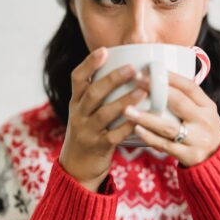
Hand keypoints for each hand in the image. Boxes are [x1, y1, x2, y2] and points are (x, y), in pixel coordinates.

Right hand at [59, 47, 146, 191]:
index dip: (89, 64)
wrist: (77, 168)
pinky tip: (141, 118)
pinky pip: (114, 135)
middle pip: (92, 93)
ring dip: (124, 100)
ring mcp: (87, 132)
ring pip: (104, 113)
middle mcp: (79, 115)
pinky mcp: (98, 147)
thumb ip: (100, 94)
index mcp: (76, 103)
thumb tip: (124, 69)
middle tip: (132, 68)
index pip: (77, 79)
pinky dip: (128, 126)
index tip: (104, 50)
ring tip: (142, 90)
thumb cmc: (89, 133)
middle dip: (112, 79)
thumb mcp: (86, 112)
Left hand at [123, 72, 219, 166]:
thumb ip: (186, 99)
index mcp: (208, 106)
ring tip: (128, 110)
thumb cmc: (203, 130)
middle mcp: (204, 121)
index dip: (170, 77)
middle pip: (179, 102)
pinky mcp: (189, 155)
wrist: (217, 160)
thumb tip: (158, 79)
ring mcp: (197, 139)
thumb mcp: (203, 112)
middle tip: (136, 82)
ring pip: (168, 126)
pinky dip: (150, 137)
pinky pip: (165, 145)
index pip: (190, 87)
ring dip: (146, 118)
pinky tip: (137, 129)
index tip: (150, 70)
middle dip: (156, 91)